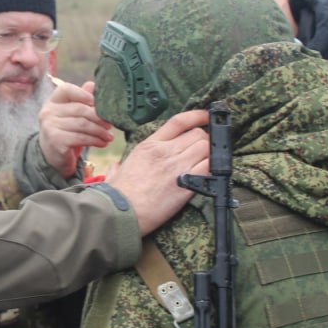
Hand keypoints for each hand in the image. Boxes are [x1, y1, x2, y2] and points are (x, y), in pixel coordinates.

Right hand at [39, 80, 112, 178]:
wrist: (53, 158)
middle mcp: (48, 112)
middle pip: (79, 109)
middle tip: (110, 124)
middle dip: (98, 117)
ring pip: (82, 124)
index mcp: (52, 102)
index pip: (66, 89)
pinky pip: (81, 138)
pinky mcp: (56, 141)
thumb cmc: (66, 133)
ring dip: (100, 131)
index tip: (97, 103)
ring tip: (109, 136)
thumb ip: (82, 101)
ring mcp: (50, 127)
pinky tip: (103, 143)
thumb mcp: (73, 116)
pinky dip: (95, 140)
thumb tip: (93, 85)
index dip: (83, 94)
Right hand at [106, 110, 210, 235]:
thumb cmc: (117, 195)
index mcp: (149, 145)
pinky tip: (207, 176)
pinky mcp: (187, 183)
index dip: (197, 115)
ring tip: (204, 164)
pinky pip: (209, 167)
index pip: (179, 121)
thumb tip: (116, 168)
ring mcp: (177, 166)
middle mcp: (165, 151)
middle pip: (198, 135)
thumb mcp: (115, 172)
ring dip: (210, 155)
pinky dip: (212, 169)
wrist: (121, 212)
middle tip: (201, 152)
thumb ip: (118, 167)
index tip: (206, 116)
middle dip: (204, 141)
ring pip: (206, 148)